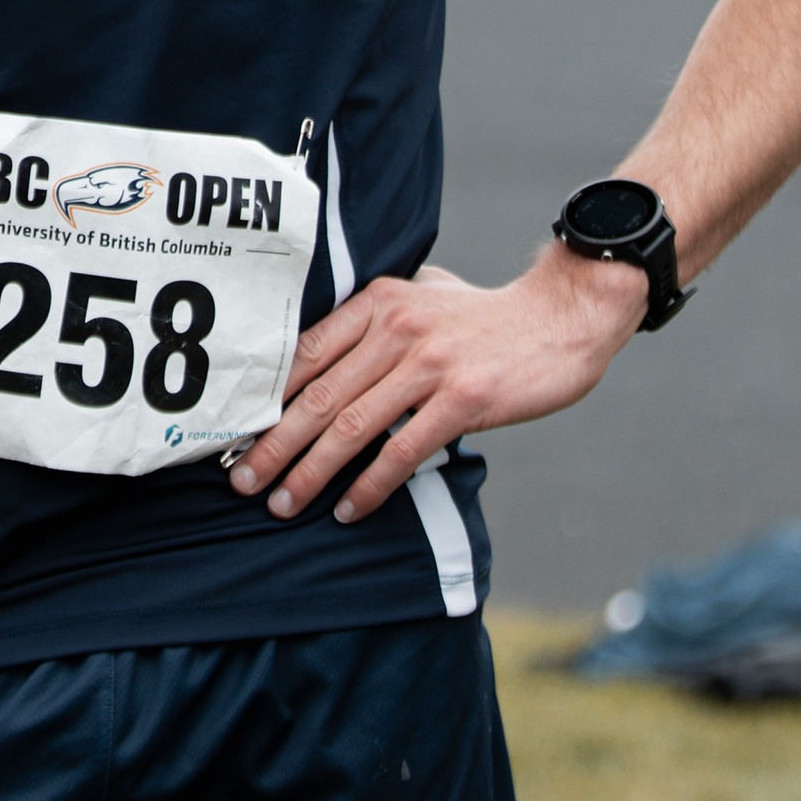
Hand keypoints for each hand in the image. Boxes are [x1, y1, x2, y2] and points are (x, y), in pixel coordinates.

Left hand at [230, 252, 645, 524]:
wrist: (563, 316)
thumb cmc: (488, 314)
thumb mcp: (426, 292)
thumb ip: (380, 314)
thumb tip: (329, 346)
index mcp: (379, 301)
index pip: (305, 353)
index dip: (267, 399)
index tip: (237, 433)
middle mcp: (397, 329)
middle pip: (318, 395)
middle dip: (273, 443)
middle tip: (241, 479)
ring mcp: (430, 364)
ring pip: (351, 426)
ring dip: (310, 472)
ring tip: (283, 503)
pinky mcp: (463, 400)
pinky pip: (402, 450)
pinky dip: (370, 485)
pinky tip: (348, 508)